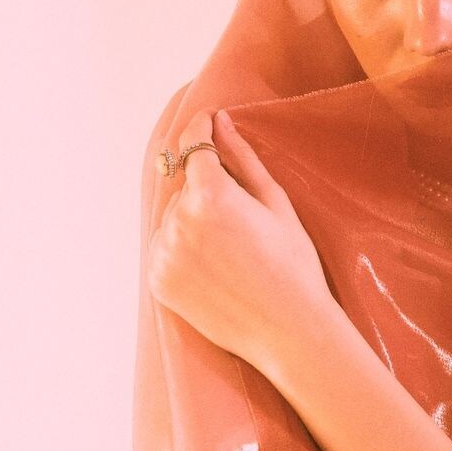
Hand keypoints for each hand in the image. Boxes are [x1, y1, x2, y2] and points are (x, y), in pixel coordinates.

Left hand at [146, 108, 332, 368]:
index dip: (201, 128)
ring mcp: (164, 254)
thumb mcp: (275, 204)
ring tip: (232, 252)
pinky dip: (184, 252)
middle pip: (185, 188)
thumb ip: (242, 159)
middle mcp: (178, 221)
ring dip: (193, 222)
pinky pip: (165, 251)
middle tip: (242, 221)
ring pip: (173, 220)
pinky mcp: (158, 282)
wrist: (289, 330)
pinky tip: (217, 270)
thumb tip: (220, 122)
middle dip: (207, 192)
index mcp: (211, 195)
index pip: (194, 145)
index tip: (208, 121)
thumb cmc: (293, 265)